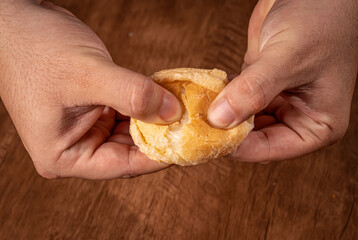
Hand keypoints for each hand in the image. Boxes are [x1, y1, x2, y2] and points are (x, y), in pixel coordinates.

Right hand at [0, 0, 181, 178]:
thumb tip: (173, 113)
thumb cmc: (36, 50)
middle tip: (190, 125)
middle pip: (130, 152)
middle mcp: (76, 148)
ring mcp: (87, 129)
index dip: (158, 156)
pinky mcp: (96, 111)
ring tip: (181, 109)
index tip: (187, 144)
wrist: (18, 23)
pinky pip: (128, 114)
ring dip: (156, 120)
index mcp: (64, 156)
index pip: (122, 166)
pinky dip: (147, 106)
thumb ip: (133, 95)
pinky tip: (163, 97)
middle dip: (160, 137)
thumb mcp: (88, 74)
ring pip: (132, 133)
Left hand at [208, 0, 357, 161]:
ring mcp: (276, 101)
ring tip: (197, 115)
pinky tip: (204, 97)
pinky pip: (236, 100)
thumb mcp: (289, 58)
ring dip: (221, 117)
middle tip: (198, 130)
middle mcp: (297, 117)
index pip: (272, 149)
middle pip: (254, 139)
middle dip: (227, 134)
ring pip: (242, 121)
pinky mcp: (259, 86)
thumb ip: (254, 90)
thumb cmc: (321, 20)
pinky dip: (221, 99)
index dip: (240, 148)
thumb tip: (220, 119)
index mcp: (317, 124)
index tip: (210, 140)